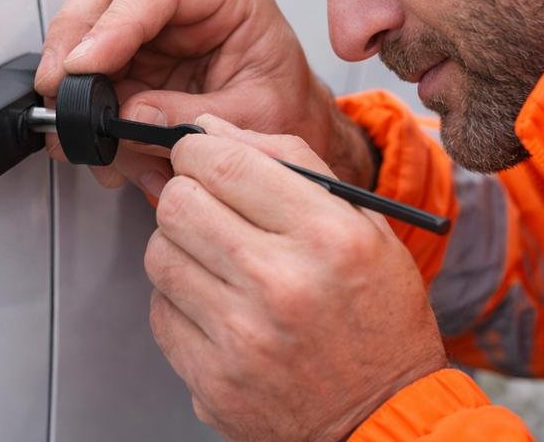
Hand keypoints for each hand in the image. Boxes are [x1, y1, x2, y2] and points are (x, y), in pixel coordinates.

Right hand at [33, 0, 374, 194]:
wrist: (292, 134)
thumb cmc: (287, 113)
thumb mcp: (251, 119)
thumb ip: (190, 115)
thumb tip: (128, 116)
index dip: (111, 25)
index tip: (81, 65)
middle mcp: (187, 1)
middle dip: (74, 37)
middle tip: (56, 87)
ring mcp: (157, 28)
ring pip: (90, 28)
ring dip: (72, 79)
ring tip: (77, 130)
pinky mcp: (138, 59)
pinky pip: (94, 72)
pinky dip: (85, 108)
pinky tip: (96, 144)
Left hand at [145, 116, 446, 441]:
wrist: (383, 419)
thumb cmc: (377, 318)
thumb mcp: (363, 225)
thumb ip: (290, 163)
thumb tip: (211, 130)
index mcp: (327, 236)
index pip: (225, 164)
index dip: (197, 148)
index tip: (199, 154)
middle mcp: (281, 284)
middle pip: (178, 204)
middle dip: (185, 193)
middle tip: (207, 204)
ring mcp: (242, 337)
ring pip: (160, 254)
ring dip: (180, 246)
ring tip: (219, 260)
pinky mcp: (212, 381)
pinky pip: (161, 311)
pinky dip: (180, 300)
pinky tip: (218, 305)